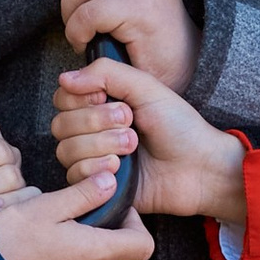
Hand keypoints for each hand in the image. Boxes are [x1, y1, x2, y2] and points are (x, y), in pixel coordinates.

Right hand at [0, 180, 153, 259]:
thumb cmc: (11, 241)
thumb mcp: (47, 207)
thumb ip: (83, 194)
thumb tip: (111, 181)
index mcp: (95, 253)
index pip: (144, 245)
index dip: (136, 224)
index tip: (116, 209)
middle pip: (119, 252)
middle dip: (106, 230)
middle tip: (78, 211)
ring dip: (85, 244)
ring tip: (54, 227)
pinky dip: (68, 259)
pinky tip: (41, 247)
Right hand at [54, 59, 247, 232]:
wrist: (199, 168)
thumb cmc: (178, 126)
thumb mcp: (146, 87)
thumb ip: (106, 73)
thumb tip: (65, 78)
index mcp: (101, 105)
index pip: (63, 98)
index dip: (83, 99)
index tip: (113, 100)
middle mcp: (92, 132)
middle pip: (61, 124)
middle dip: (97, 123)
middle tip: (131, 125)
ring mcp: (94, 160)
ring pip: (66, 150)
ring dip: (101, 146)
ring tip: (132, 147)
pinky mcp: (97, 187)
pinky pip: (75, 176)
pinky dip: (98, 169)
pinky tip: (121, 170)